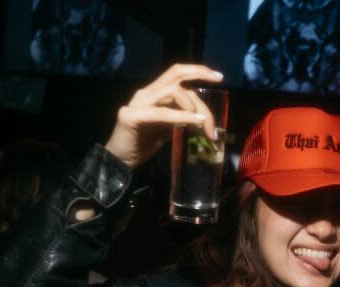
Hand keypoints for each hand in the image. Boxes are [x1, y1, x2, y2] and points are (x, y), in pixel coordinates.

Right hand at [104, 63, 223, 168]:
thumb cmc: (143, 144)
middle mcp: (146, 93)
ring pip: (172, 91)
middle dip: (200, 77)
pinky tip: (196, 122)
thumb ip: (180, 118)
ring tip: (203, 123)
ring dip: (193, 106)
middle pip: (176, 75)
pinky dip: (183, 117)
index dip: (198, 71)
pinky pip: (163, 113)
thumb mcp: (167, 128)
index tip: (219, 77)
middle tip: (219, 85)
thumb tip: (202, 117)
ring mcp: (138, 103)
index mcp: (153, 93)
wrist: (120, 161)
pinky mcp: (133, 117)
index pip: (177, 73)